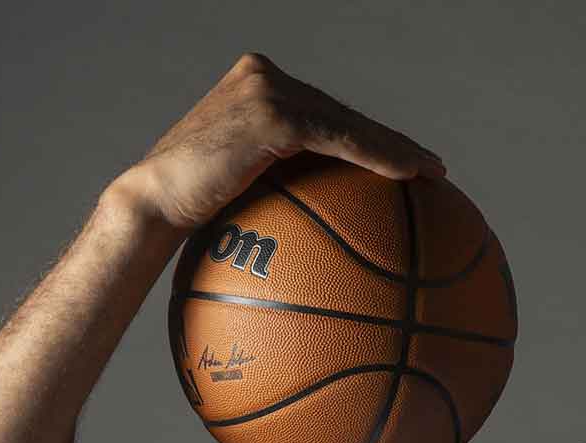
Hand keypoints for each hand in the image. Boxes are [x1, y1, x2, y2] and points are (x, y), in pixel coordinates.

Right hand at [117, 52, 445, 230]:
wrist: (152, 206)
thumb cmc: (191, 214)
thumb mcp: (238, 188)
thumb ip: (276, 180)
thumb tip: (323, 221)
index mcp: (257, 87)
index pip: (326, 112)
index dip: (369, 136)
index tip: (407, 162)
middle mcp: (263, 77)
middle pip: (344, 113)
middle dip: (392, 141)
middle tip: (432, 168)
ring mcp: (267, 89)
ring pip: (348, 121)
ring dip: (398, 148)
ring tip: (433, 173)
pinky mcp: (273, 112)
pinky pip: (339, 138)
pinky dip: (377, 157)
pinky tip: (408, 177)